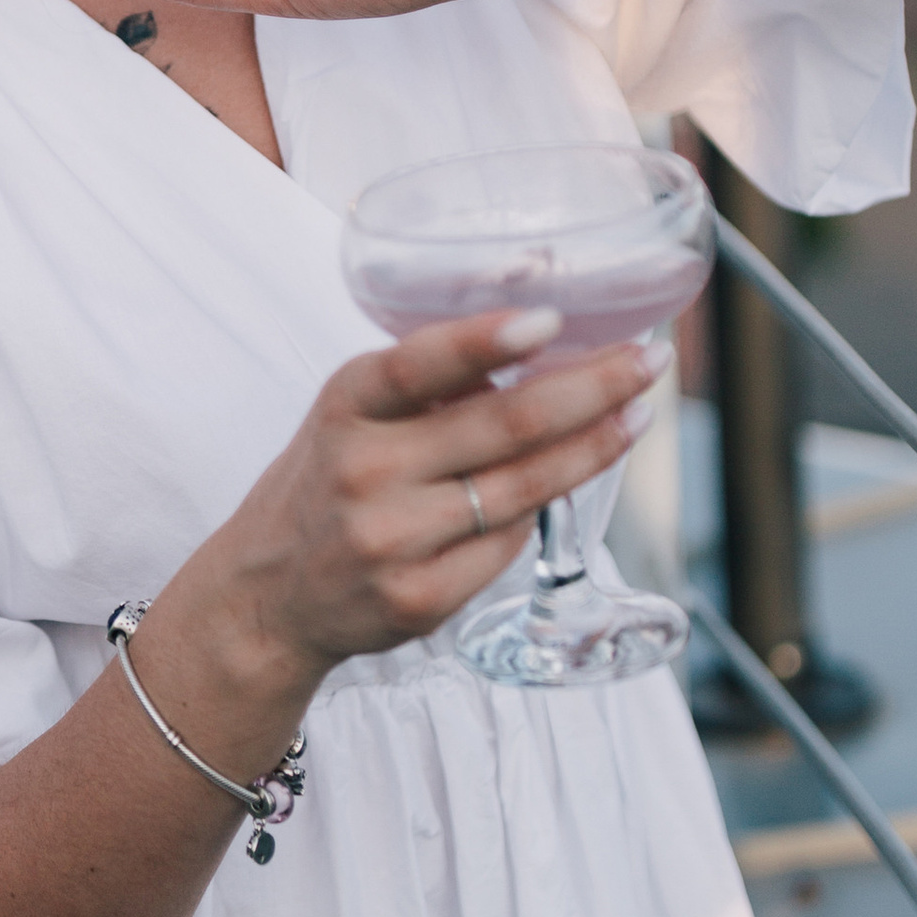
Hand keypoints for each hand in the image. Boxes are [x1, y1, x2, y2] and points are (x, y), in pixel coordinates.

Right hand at [148, 308, 658, 745]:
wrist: (269, 596)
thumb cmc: (327, 484)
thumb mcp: (350, 414)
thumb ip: (424, 383)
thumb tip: (534, 342)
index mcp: (346, 406)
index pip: (418, 365)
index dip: (486, 341)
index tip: (551, 317)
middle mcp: (365, 471)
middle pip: (502, 427)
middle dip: (592, 389)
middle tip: (648, 362)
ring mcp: (392, 540)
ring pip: (523, 489)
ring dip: (594, 449)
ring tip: (637, 416)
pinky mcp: (418, 599)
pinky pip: (508, 547)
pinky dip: (540, 512)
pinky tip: (564, 485)